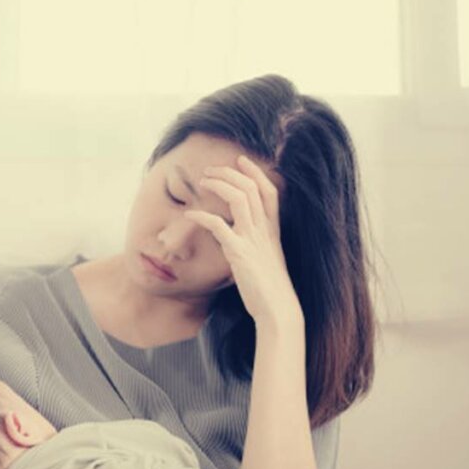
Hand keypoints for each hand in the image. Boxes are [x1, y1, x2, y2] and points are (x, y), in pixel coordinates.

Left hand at [184, 154, 302, 326]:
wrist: (277, 308)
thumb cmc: (268, 289)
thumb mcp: (265, 259)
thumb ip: (253, 243)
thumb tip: (233, 237)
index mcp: (273, 230)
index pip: (269, 191)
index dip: (255, 172)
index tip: (240, 160)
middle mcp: (265, 230)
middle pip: (251, 188)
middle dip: (230, 173)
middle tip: (209, 169)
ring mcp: (253, 240)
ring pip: (239, 198)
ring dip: (218, 185)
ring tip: (202, 181)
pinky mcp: (239, 253)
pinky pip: (219, 226)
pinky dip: (203, 216)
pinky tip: (190, 214)